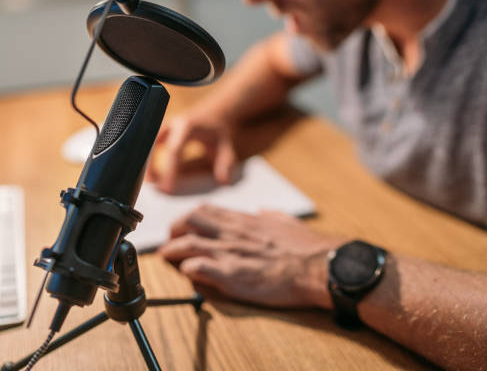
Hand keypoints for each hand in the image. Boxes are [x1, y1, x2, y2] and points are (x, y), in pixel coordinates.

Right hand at [147, 107, 237, 192]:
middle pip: (154, 146)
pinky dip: (150, 160)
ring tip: (150, 184)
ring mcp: (166, 127)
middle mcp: (173, 124)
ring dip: (148, 164)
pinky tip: (152, 176)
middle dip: (151, 167)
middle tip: (155, 188)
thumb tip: (223, 181)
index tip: (167, 188)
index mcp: (187, 126)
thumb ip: (225, 163)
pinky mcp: (163, 131)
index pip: (174, 150)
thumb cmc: (219, 129)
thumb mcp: (226, 146)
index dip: (169, 170)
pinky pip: (151, 145)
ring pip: (149, 145)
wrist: (216, 112)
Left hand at [158, 205, 340, 308]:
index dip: (188, 218)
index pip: (205, 211)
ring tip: (168, 257)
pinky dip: (189, 269)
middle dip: (174, 231)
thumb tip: (263, 212)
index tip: (183, 227)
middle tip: (171, 242)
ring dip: (172, 250)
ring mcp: (231, 253)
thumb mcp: (286, 222)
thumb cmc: (306, 246)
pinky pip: (199, 268)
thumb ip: (270, 216)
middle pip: (189, 222)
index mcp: (244, 221)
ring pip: (188, 244)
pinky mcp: (233, 275)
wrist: (319, 265)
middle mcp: (232, 233)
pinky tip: (188, 272)